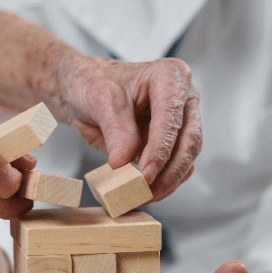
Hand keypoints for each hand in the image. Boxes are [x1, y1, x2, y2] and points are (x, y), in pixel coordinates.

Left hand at [53, 55, 201, 200]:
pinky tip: (144, 193)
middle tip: (147, 191)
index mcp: (170, 76)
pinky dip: (163, 183)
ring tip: (143, 196)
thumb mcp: (98, 100)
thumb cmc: (91, 83)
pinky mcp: (172, 144)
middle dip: (169, 170)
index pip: (171, 116)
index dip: (160, 148)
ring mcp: (180, 122)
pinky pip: (176, 168)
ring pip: (186, 158)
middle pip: (188, 140)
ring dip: (168, 181)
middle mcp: (183, 99)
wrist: (82, 92)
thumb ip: (115, 129)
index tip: (146, 174)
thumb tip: (123, 162)